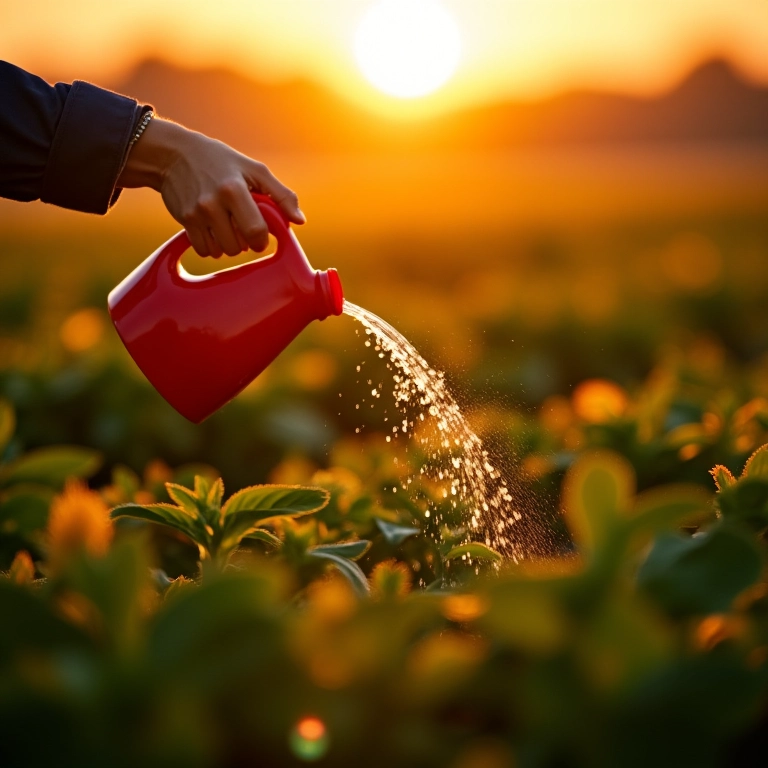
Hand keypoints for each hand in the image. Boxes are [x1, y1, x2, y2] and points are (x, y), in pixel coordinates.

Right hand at [117, 116, 304, 256]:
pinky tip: (213, 230)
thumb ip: (281, 195)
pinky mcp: (184, 220)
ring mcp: (196, 214)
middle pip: (238, 247)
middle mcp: (213, 203)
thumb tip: (300, 221)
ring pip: (221, 252)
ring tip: (227, 227)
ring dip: (228, 245)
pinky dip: (211, 246)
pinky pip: (203, 250)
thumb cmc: (222, 162)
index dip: (262, 239)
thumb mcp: (255, 170)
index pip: (256, 231)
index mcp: (235, 190)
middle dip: (244, 242)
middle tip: (241, 227)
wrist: (175, 155)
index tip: (260, 234)